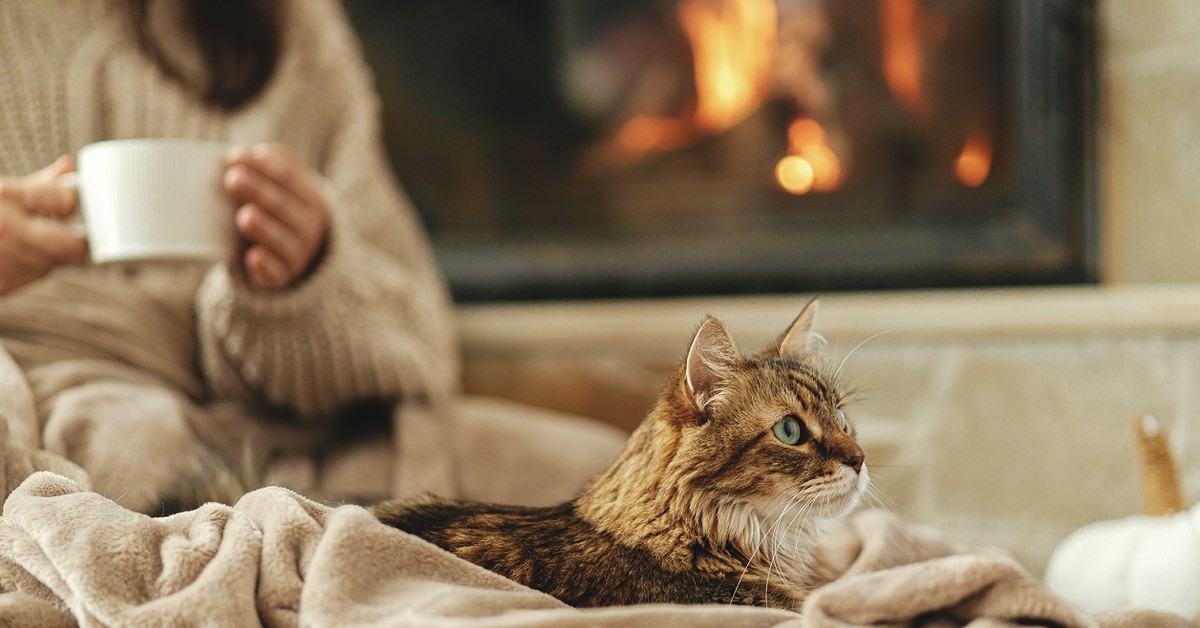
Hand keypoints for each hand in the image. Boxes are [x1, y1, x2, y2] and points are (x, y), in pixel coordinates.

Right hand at [0, 157, 87, 294]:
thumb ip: (38, 183)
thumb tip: (70, 166)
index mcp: (6, 198)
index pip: (65, 201)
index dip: (75, 200)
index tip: (74, 200)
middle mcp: (7, 230)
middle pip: (72, 244)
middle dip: (76, 237)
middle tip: (70, 230)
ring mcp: (4, 260)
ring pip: (54, 262)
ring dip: (53, 253)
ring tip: (33, 239)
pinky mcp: (2, 284)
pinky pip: (35, 275)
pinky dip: (34, 265)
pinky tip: (18, 253)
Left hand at [224, 143, 328, 290]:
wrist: (299, 252)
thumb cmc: (281, 210)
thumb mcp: (284, 187)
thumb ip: (270, 166)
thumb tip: (244, 153)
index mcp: (309, 197)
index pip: (287, 177)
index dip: (263, 166)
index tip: (236, 156)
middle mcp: (308, 225)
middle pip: (282, 206)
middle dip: (259, 191)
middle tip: (233, 178)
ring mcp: (298, 252)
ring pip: (281, 239)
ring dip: (263, 227)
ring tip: (245, 216)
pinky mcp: (282, 276)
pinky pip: (275, 272)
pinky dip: (265, 266)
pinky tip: (254, 257)